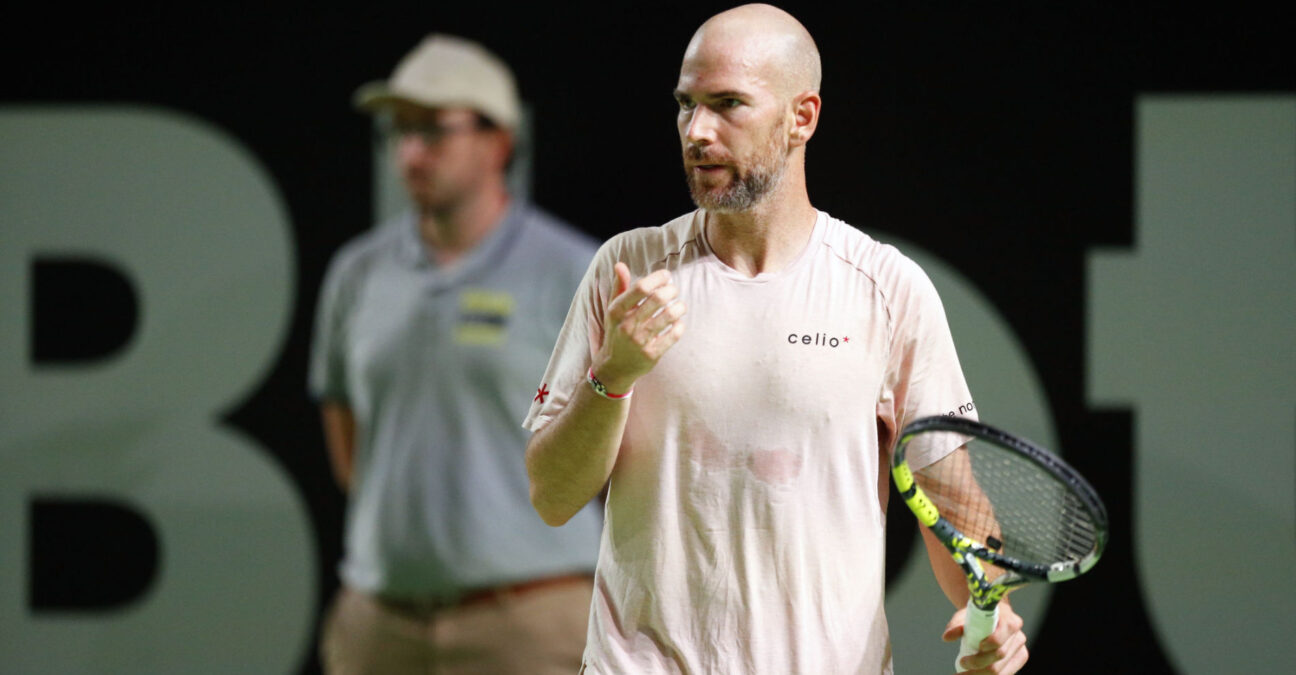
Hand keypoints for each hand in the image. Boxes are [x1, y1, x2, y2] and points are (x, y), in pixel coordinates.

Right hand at [591, 262, 686, 392]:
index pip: (641, 287)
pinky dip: (680, 325)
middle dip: (672, 290)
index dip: (658, 278)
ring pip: (670, 315)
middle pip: (658, 298)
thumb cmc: (617, 331)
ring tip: (679, 306)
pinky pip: (674, 334)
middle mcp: (627, 325)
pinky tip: (677, 322)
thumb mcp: (613, 309)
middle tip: (674, 290)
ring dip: (680, 307)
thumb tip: (620, 264)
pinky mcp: (652, 354)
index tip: (666, 276)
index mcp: (616, 311)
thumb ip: (619, 286)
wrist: (615, 366)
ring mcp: (640, 341)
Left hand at [942, 602, 1028, 673]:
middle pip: (1000, 655)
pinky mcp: (1017, 661)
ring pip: (1002, 670)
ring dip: (980, 674)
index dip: (991, 643)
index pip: (1004, 634)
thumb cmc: (977, 617)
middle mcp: (1018, 636)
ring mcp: (1020, 651)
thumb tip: (946, 637)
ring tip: (962, 674)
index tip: (978, 647)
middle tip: (962, 663)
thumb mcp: (966, 616)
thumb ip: (956, 625)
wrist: (991, 618)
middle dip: (979, 663)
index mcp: (1009, 621)